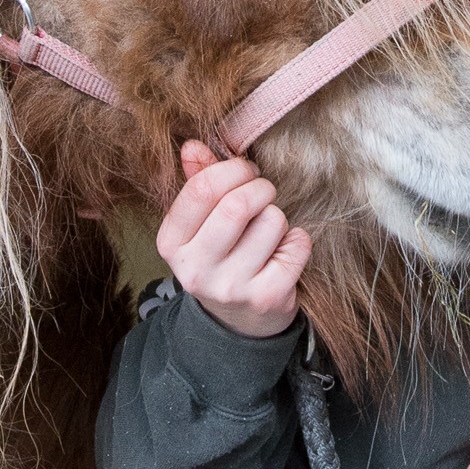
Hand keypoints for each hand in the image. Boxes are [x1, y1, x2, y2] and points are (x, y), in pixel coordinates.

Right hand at [154, 140, 311, 338]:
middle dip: (261, 188)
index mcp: (171, 243)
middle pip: (238, 205)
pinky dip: (298, 240)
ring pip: (272, 221)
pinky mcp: (266, 297)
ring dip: (278, 217)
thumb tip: (194, 146)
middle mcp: (194, 269)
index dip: (232, 169)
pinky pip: (297, 245)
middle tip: (265, 192)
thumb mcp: (200, 225)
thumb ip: (198, 182)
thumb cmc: (221, 257)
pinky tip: (285, 251)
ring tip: (269, 231)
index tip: (245, 171)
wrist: (239, 322)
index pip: (202, 189)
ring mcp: (230, 287)